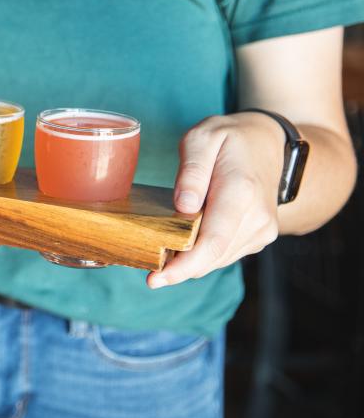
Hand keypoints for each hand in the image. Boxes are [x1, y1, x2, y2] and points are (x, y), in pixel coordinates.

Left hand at [148, 113, 284, 288]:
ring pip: (218, 259)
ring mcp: (262, 230)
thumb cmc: (230, 138)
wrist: (268, 143)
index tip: (155, 279)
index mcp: (241, 192)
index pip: (211, 241)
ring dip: (190, 262)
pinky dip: (203, 254)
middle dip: (179, 269)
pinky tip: (184, 246)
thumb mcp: (204, 137)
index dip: (183, 266)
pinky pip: (225, 253)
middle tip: (150, 272)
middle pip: (212, 256)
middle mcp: (257, 218)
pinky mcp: (259, 236)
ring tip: (164, 254)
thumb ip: (192, 170)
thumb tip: (183, 207)